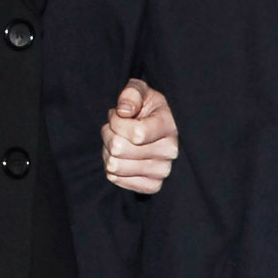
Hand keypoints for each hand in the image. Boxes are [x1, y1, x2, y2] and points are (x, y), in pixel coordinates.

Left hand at [101, 78, 179, 194]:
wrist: (153, 129)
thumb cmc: (145, 108)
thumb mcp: (139, 91)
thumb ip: (132, 93)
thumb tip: (124, 111)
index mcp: (169, 126)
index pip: (136, 133)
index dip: (117, 122)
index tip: (118, 114)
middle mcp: (170, 151)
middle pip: (119, 149)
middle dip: (108, 135)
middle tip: (114, 128)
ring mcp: (162, 171)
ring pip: (114, 166)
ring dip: (107, 151)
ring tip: (117, 141)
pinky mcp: (153, 185)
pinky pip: (116, 180)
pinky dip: (111, 168)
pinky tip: (121, 157)